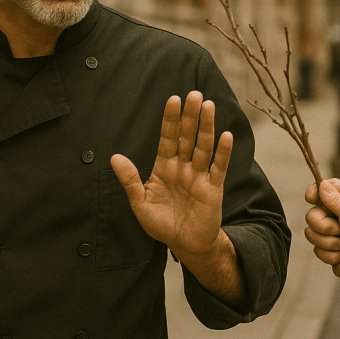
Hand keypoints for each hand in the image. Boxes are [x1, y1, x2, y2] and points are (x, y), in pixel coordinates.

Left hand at [111, 93, 241, 298]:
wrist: (184, 244)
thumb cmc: (161, 224)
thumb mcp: (140, 203)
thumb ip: (130, 180)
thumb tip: (114, 157)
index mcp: (164, 168)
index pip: (168, 138)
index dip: (170, 120)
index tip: (173, 100)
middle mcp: (183, 167)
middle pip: (188, 137)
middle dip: (190, 116)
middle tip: (194, 94)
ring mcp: (199, 176)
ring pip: (203, 147)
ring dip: (206, 127)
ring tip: (209, 106)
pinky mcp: (212, 189)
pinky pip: (218, 168)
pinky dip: (223, 152)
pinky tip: (226, 135)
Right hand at [304, 178, 339, 293]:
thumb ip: (336, 201)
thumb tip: (322, 184)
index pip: (326, 187)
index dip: (315, 191)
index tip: (311, 199)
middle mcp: (339, 214)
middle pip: (313, 212)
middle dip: (324, 226)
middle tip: (339, 231)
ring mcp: (332, 231)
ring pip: (311, 232)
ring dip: (328, 242)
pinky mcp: (328, 247)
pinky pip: (316, 248)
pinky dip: (330, 254)